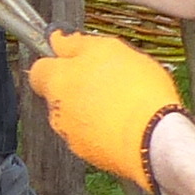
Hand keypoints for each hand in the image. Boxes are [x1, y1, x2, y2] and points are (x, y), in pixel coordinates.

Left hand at [27, 30, 184, 189]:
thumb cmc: (136, 92)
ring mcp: (71, 136)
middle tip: (106, 79)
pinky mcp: (89, 155)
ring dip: (90, 108)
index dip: (57, 61)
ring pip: (75, 115)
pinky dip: (101, 129)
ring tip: (121, 102)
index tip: (74, 57)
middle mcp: (57, 111)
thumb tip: (59, 40)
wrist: (155, 140)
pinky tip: (124, 122)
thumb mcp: (110, 50)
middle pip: (59, 93)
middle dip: (77, 86)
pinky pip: (90, 136)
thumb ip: (79, 44)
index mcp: (57, 82)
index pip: (39, 69)